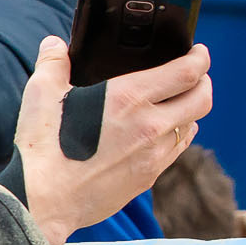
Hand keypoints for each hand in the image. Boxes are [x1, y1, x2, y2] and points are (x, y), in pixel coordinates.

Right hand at [18, 37, 212, 244]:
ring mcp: (152, 155)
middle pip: (202, 99)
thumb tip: (55, 44)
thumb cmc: (42, 146)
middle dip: (204, 82)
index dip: (200, 58)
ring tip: (175, 104)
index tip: (199, 52)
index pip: (187, 73)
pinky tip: (158, 134)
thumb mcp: (42, 93)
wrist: (43, 200)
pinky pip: (175, 151)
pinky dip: (175, 137)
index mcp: (129, 97)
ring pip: (191, 126)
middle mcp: (150, 125)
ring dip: (189, 111)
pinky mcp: (147, 178)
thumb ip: (53, 62)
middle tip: (195, 76)